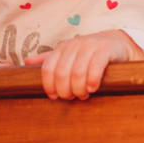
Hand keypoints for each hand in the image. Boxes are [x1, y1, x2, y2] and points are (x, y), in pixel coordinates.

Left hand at [25, 30, 142, 100]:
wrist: (117, 44)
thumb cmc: (90, 54)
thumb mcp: (68, 56)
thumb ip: (50, 59)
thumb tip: (27, 62)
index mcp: (62, 47)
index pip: (48, 68)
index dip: (49, 85)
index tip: (54, 97)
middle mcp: (74, 44)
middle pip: (62, 73)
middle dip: (65, 90)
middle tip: (72, 98)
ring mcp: (90, 45)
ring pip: (77, 72)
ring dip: (79, 89)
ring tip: (83, 95)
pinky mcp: (105, 49)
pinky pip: (95, 67)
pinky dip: (92, 80)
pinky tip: (93, 88)